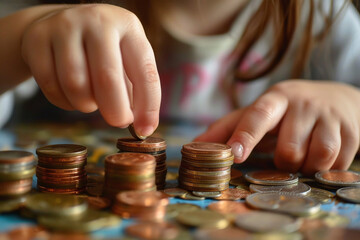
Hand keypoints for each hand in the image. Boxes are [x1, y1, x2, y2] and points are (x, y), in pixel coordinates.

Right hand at [21, 4, 160, 135]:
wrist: (61, 23)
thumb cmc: (103, 50)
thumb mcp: (126, 59)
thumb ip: (136, 91)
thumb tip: (142, 127)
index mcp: (128, 26)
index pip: (144, 71)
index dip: (148, 106)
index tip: (145, 130)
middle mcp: (97, 21)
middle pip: (107, 78)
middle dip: (115, 111)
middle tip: (118, 122)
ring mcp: (65, 26)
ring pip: (76, 85)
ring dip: (87, 105)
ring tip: (92, 100)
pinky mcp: (37, 38)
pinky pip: (50, 86)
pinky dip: (64, 102)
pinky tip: (71, 95)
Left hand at [195, 80, 359, 174]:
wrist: (337, 98)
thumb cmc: (287, 110)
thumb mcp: (258, 111)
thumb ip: (227, 127)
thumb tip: (194, 146)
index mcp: (275, 98)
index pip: (258, 115)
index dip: (245, 136)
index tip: (234, 155)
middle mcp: (303, 104)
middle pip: (288, 150)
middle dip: (284, 161)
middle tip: (286, 153)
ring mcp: (331, 117)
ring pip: (316, 158)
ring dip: (306, 166)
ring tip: (304, 155)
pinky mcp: (353, 131)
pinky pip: (337, 163)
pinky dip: (326, 168)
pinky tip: (322, 156)